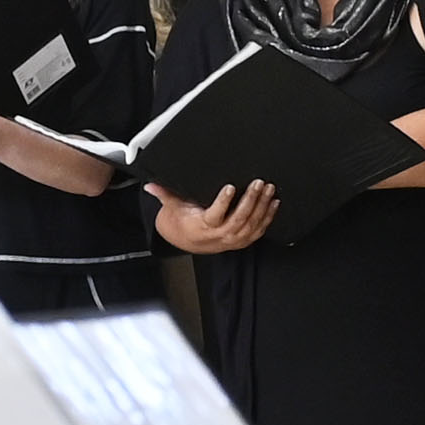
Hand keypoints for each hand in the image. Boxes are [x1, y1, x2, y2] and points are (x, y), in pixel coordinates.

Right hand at [156, 177, 280, 254]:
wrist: (190, 241)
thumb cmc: (183, 221)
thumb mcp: (172, 207)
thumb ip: (164, 194)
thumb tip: (151, 185)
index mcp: (203, 227)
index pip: (215, 215)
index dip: (223, 202)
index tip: (230, 187)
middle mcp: (220, 236)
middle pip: (238, 220)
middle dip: (250, 200)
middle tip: (258, 183)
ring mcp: (233, 240)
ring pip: (251, 225)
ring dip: (262, 207)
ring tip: (268, 189)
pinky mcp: (243, 240)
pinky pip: (258, 231)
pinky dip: (268, 217)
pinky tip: (274, 203)